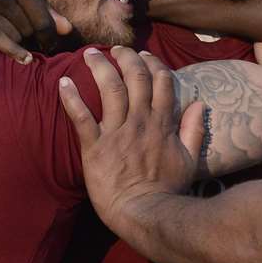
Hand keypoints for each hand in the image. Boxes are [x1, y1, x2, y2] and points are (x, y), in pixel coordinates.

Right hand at [0, 0, 70, 62]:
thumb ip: (39, 0)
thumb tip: (67, 27)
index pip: (44, 18)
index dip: (51, 34)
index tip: (51, 42)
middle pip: (30, 28)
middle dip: (33, 36)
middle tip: (32, 40)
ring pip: (15, 35)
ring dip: (20, 41)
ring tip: (18, 40)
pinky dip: (13, 51)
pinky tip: (23, 59)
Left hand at [58, 47, 203, 223]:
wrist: (145, 213)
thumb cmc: (168, 190)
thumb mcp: (189, 160)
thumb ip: (194, 130)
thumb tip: (199, 104)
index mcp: (162, 124)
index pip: (161, 82)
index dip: (152, 63)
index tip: (144, 55)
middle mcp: (140, 122)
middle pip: (135, 78)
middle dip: (126, 57)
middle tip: (116, 49)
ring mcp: (117, 133)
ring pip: (110, 89)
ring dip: (99, 67)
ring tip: (90, 54)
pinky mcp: (95, 147)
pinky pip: (81, 117)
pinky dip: (70, 98)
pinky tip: (62, 82)